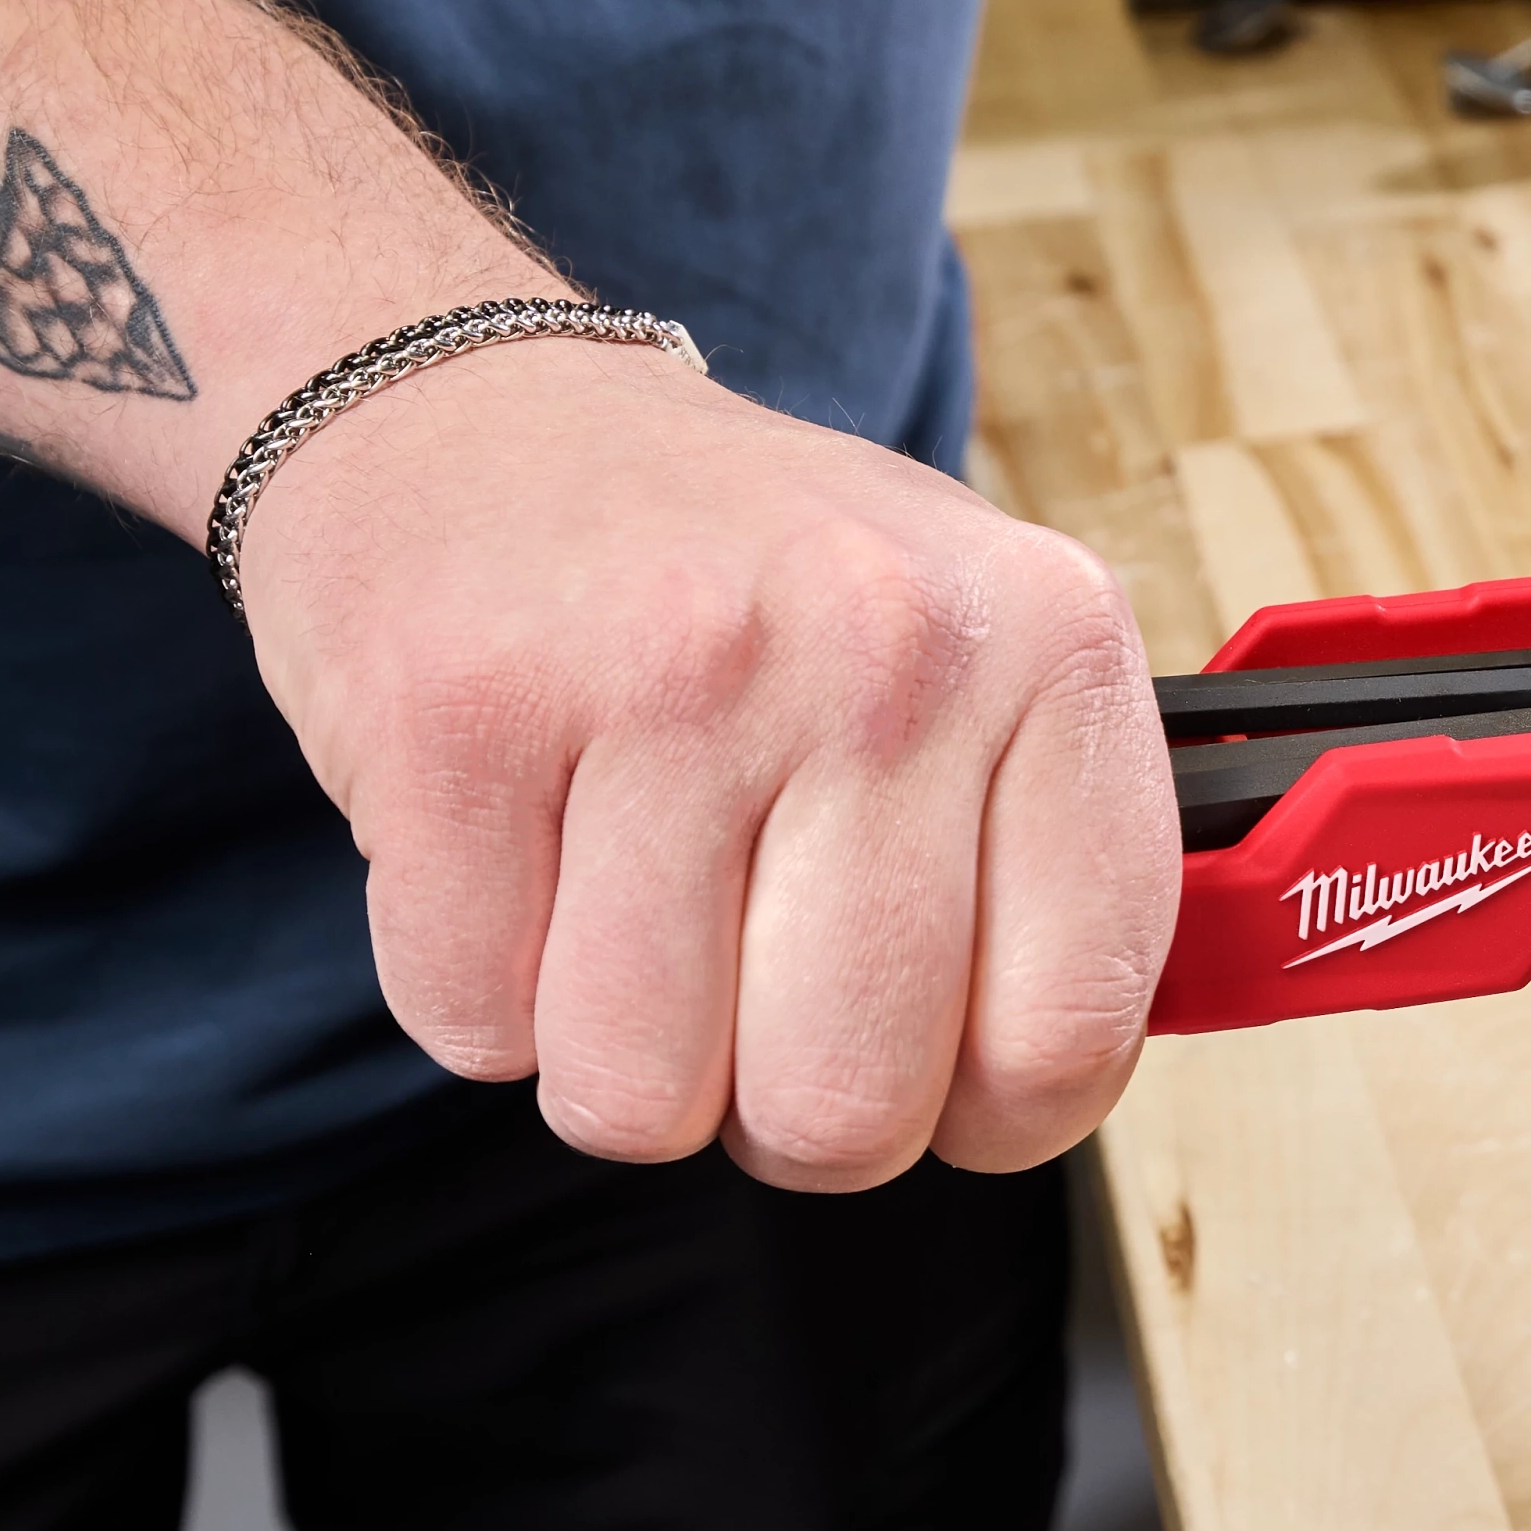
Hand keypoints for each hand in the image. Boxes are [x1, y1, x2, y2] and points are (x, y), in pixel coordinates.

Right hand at [238, 342, 1176, 1185]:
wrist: (470, 412)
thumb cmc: (745, 583)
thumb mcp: (971, 656)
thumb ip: (1053, 865)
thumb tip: (1056, 1080)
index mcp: (1051, 645)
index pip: (1068, 1031)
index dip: (992, 1118)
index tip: (937, 1081)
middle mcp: (885, 647)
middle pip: (845, 1106)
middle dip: (781, 1113)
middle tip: (749, 999)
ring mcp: (671, 674)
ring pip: (639, 1093)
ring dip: (615, 1057)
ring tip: (626, 911)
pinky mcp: (462, 714)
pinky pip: (472, 1024)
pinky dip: (475, 989)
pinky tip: (516, 858)